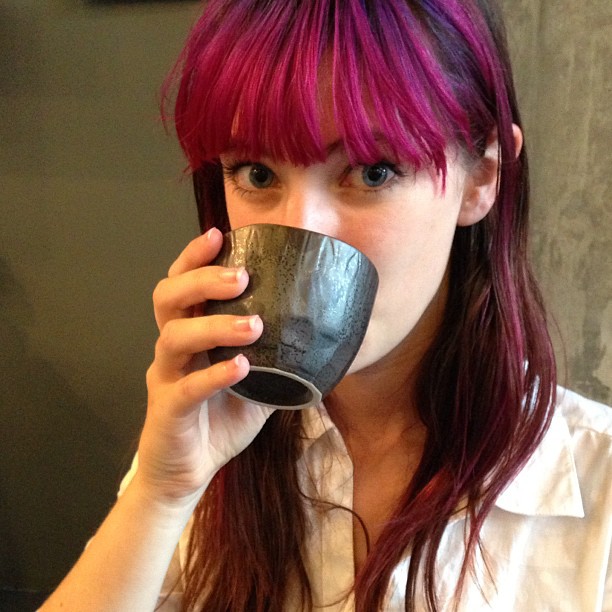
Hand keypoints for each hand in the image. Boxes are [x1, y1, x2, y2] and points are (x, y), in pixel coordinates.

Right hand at [137, 227, 272, 506]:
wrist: (188, 472)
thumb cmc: (221, 420)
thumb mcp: (257, 383)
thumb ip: (279, 359)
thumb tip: (324, 339)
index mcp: (190, 334)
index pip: (182, 284)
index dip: (194, 257)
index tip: (221, 235)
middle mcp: (172, 349)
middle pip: (167, 298)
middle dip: (202, 280)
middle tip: (242, 276)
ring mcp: (165, 378)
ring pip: (173, 338)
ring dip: (215, 326)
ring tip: (254, 325)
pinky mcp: (168, 411)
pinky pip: (186, 388)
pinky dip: (214, 375)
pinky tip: (241, 367)